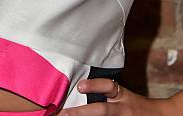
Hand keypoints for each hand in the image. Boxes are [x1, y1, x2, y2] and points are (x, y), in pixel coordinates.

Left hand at [56, 78, 174, 114]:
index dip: (94, 85)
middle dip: (82, 113)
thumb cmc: (135, 105)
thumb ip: (105, 91)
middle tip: (64, 114)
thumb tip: (79, 88)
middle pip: (103, 111)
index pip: (109, 86)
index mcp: (122, 96)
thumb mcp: (123, 95)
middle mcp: (123, 109)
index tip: (79, 86)